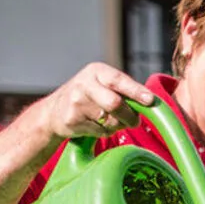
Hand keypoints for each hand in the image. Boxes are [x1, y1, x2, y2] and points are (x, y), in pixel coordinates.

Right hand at [40, 62, 155, 138]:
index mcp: (96, 71)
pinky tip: (95, 125)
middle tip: (135, 122)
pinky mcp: (72, 120)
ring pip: (110, 121)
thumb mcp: (102, 84)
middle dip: (129, 115)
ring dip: (117, 125)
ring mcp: (76, 103)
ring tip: (109, 120)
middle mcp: (85, 84)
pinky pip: (100, 131)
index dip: (136, 91)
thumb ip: (124, 91)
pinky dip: (104, 132)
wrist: (53, 112)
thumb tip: (151, 104)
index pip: (119, 80)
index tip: (150, 100)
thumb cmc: (88, 97)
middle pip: (114, 103)